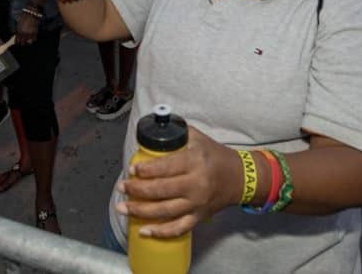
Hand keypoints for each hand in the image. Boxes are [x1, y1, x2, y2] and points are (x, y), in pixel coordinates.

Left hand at [15, 12, 39, 45]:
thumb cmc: (24, 18)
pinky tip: (31, 39)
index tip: (17, 42)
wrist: (31, 14)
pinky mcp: (35, 33)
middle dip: (22, 43)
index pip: (17, 40)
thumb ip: (18, 30)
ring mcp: (30, 34)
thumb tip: (17, 35)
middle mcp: (24, 33)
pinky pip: (34, 39)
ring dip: (27, 42)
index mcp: (19, 31)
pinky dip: (32, 40)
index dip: (17, 42)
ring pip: (28, 42)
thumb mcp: (19, 24)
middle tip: (22, 42)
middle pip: (22, 42)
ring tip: (27, 42)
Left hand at [115, 126, 241, 238]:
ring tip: (122, 207)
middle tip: (121, 187)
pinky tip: (144, 231)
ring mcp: (197, 203)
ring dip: (141, 211)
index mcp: (195, 161)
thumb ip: (176, 132)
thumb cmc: (215, 156)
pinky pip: (178, 228)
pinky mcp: (199, 217)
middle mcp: (196, 184)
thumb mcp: (197, 137)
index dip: (145, 170)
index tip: (131, 170)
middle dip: (136, 190)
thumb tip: (152, 128)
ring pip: (165, 211)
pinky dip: (160, 232)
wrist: (240, 178)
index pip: (165, 167)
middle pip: (161, 190)